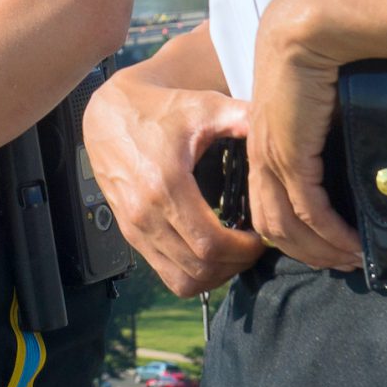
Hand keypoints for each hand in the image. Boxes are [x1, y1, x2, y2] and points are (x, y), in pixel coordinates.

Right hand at [83, 65, 265, 296]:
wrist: (108, 113)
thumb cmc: (157, 109)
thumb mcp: (202, 106)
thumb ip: (242, 117)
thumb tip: (277, 128)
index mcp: (166, 185)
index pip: (211, 244)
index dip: (243, 251)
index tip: (260, 238)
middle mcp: (146, 213)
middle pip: (200, 268)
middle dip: (236, 264)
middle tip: (253, 247)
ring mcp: (134, 227)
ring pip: (182, 280)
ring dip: (215, 275)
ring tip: (233, 253)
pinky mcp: (129, 233)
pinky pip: (164, 274)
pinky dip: (192, 274)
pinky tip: (208, 252)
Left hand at [247, 0, 361, 271]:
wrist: (310, 26)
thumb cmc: (319, 54)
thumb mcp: (315, 102)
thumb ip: (322, 131)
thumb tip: (347, 149)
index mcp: (261, 140)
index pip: (267, 201)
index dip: (294, 231)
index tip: (326, 246)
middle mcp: (260, 153)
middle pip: (273, 225)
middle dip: (308, 252)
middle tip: (343, 264)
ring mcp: (272, 157)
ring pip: (288, 226)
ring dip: (322, 250)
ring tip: (353, 260)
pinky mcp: (291, 155)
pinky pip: (310, 211)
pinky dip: (332, 235)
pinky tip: (354, 245)